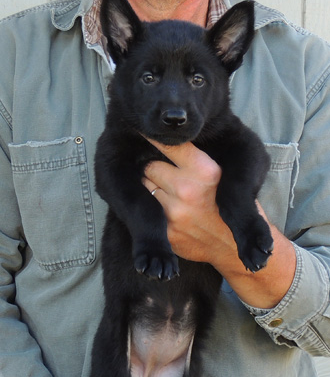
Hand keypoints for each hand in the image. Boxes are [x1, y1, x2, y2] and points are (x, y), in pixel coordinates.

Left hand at [143, 140, 234, 266]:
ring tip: (168, 193)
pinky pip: (149, 210)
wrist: (231, 246)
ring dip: (152, 187)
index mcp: (205, 171)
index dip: (155, 138)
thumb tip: (170, 140)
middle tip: (164, 174)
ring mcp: (174, 212)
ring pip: (146, 187)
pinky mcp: (166, 231)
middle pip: (151, 166)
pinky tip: (167, 210)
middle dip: (154, 168)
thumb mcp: (222, 176)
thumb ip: (197, 159)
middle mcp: (187, 189)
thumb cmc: (226, 205)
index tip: (144, 130)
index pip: (170, 145)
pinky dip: (153, 208)